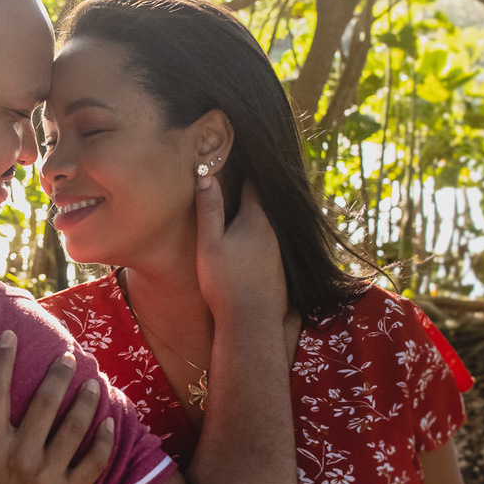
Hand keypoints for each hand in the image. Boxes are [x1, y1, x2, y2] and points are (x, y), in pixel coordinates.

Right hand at [0, 330, 114, 483]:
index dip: (1, 362)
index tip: (10, 336)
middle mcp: (18, 458)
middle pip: (43, 405)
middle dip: (56, 376)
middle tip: (67, 356)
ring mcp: (45, 477)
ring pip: (72, 430)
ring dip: (85, 403)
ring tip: (94, 383)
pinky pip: (92, 463)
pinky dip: (103, 442)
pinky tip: (110, 424)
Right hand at [194, 177, 286, 324]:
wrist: (252, 323)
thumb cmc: (226, 282)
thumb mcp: (210, 243)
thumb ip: (209, 209)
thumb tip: (205, 175)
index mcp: (256, 219)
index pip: (252, 185)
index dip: (243, 173)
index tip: (233, 160)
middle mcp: (272, 231)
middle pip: (260, 205)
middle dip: (247, 194)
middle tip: (233, 181)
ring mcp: (278, 251)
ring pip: (265, 225)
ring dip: (252, 217)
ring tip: (237, 210)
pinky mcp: (278, 268)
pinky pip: (268, 244)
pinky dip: (257, 238)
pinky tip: (246, 245)